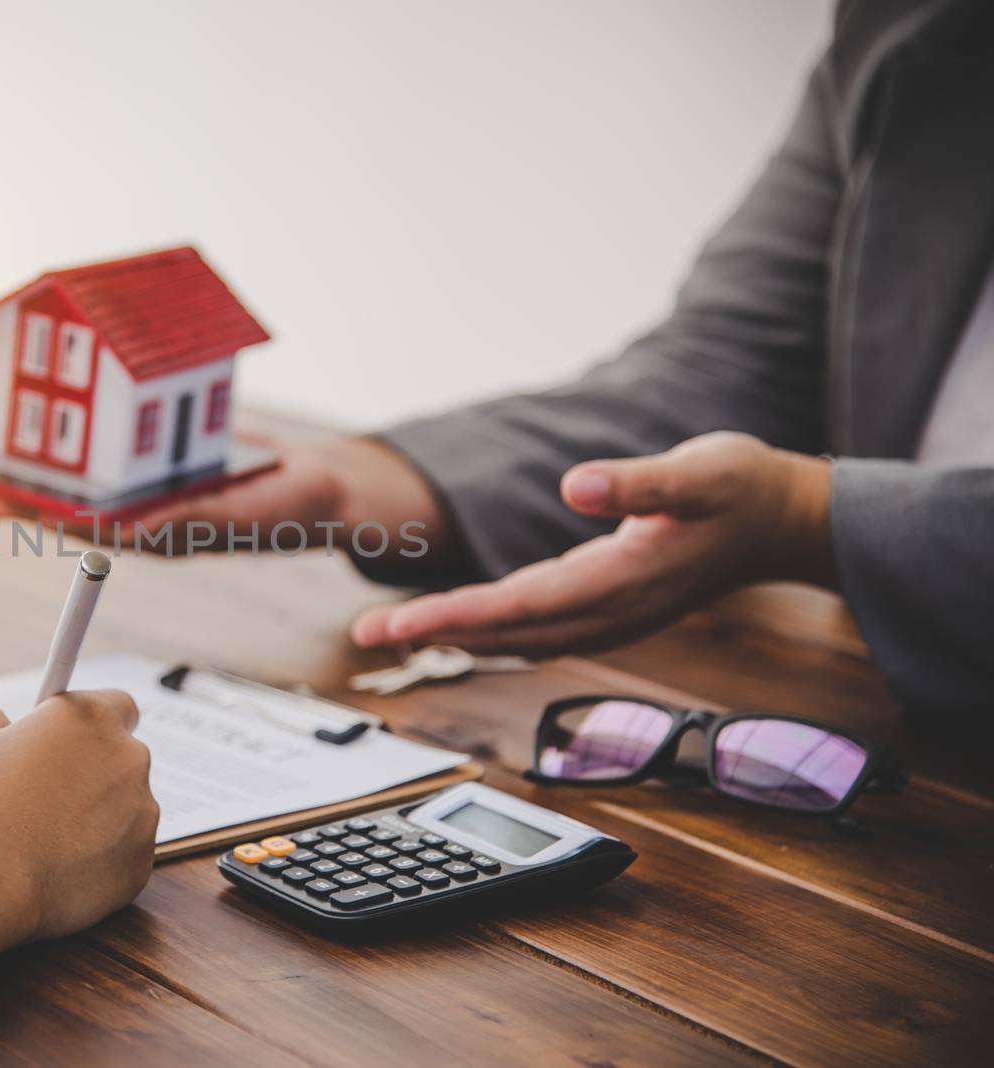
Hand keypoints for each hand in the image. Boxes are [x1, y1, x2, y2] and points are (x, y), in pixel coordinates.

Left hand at [0, 435, 444, 557]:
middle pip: (76, 503)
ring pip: (94, 477)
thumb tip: (129, 530)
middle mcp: (149, 512)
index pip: (84, 527)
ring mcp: (157, 486)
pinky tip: (63, 424)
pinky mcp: (169, 460)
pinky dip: (91, 439)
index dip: (38, 514)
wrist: (316, 485)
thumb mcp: (238, 515)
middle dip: (28, 489)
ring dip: (52, 465)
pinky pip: (122, 448)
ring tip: (1, 447)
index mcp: (157, 533)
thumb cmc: (283, 510)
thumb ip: (186, 521)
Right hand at [0, 689, 156, 990]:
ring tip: (44, 839)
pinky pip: (123, 858)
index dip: (91, 726)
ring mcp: (140, 816)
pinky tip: (56, 870)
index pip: (118, 705)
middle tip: (48, 796)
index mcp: (92, 719)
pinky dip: (99, 863)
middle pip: (122, 761)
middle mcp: (129, 760)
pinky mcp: (138, 866)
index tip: (70, 740)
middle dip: (94, 775)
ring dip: (99, 820)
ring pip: (126, 813)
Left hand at [350, 431, 835, 655]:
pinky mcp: (607, 611)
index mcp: (618, 582)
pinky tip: (457, 623)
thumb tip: (574, 485)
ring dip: (454, 636)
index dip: (453, 616)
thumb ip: (637, 482)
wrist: (782, 522)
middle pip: (504, 632)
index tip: (397, 622)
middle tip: (367, 630)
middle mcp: (607, 612)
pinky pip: (534, 630)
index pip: (518, 607)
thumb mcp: (698, 471)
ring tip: (391, 631)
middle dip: (433, 633)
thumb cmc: (741, 489)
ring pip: (516, 638)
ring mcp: (608, 618)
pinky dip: (488, 630)